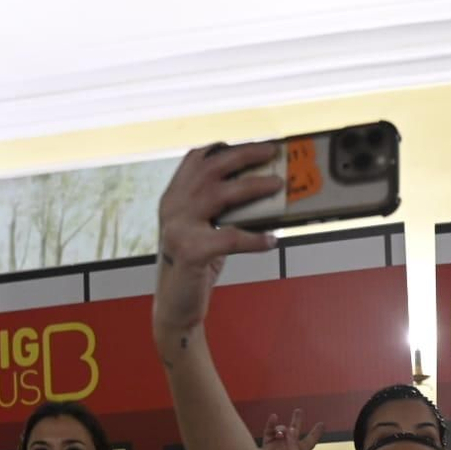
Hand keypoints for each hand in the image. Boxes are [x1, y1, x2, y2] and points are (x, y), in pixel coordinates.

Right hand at [153, 142, 281, 343]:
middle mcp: (172, 207)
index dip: (224, 147)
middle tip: (272, 152)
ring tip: (278, 185)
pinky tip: (271, 240)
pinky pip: (229, 238)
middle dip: (244, 155)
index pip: (196, 159)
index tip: (252, 143)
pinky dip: (254, 239)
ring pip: (220, 195)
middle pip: (210, 168)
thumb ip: (220, 210)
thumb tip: (261, 191)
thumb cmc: (195, 266)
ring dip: (253, 187)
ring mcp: (178, 228)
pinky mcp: (190, 252)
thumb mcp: (204, 230)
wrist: (176, 306)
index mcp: (173, 198)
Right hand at [260, 409, 324, 449]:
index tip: (322, 424)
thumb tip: (289, 430)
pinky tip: (274, 418)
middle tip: (298, 411)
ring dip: (283, 427)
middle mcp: (289, 449)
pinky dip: (271, 425)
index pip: (310, 441)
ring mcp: (277, 448)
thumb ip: (294, 445)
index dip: (316, 432)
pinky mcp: (266, 448)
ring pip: (281, 431)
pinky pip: (269, 433)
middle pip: (295, 432)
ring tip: (283, 430)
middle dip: (297, 421)